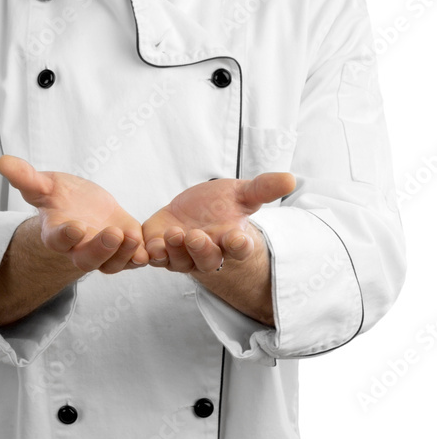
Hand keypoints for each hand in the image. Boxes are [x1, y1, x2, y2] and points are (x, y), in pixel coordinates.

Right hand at [0, 155, 149, 273]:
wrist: (81, 207)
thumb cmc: (60, 197)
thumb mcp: (45, 184)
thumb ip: (26, 177)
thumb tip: (2, 160)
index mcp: (57, 233)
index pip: (59, 239)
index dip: (66, 235)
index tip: (75, 227)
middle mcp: (79, 249)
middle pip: (87, 259)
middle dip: (100, 249)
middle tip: (112, 234)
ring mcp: (103, 252)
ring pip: (112, 263)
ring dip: (124, 253)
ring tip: (133, 236)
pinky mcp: (124, 249)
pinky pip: (133, 259)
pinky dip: (141, 256)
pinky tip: (151, 248)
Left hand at [142, 172, 295, 273]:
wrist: (192, 211)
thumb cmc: (220, 205)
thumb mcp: (242, 193)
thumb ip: (264, 188)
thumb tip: (291, 177)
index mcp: (232, 241)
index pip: (239, 249)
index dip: (239, 245)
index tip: (239, 238)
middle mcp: (208, 254)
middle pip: (207, 260)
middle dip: (202, 249)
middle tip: (197, 236)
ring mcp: (183, 256)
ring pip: (179, 261)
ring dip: (175, 250)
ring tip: (174, 233)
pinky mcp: (160, 252)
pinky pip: (154, 258)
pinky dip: (150, 255)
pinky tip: (147, 247)